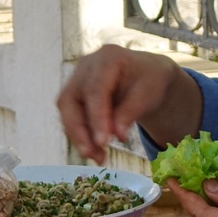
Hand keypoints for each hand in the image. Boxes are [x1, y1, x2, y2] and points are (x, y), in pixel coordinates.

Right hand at [57, 45, 199, 162]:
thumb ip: (132, 111)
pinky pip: (71, 118)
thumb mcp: (149, 92)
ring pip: (67, 112)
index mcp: (107, 58)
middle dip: (79, 131)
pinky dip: (82, 136)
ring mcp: (76, 80)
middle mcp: (85, 67)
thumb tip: (117, 136)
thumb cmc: (150, 80)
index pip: (95, 90)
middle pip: (70, 100)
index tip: (103, 142)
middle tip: (93, 154)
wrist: (146, 75)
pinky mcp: (74, 95)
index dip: (97, 118)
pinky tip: (96, 151)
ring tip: (99, 158)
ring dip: (79, 138)